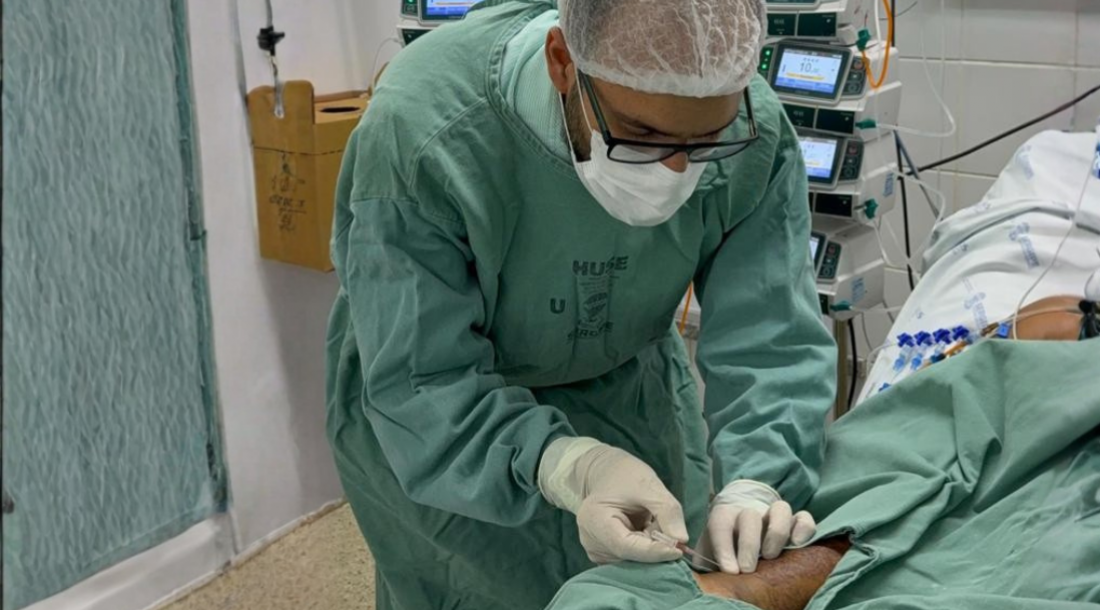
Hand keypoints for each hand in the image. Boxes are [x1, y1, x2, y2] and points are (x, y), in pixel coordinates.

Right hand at [539, 437, 688, 563]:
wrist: (607, 474)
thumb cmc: (625, 476)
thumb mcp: (649, 485)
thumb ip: (667, 510)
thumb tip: (681, 541)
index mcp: (594, 520)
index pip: (626, 546)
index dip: (654, 551)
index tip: (679, 550)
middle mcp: (591, 541)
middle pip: (630, 557)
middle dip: (655, 547)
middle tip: (665, 525)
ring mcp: (596, 551)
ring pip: (633, 561)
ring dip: (651, 548)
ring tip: (649, 522)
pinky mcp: (605, 555)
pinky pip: (631, 559)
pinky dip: (645, 550)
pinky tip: (644, 530)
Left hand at [697, 480, 815, 573]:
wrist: (740, 532)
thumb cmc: (723, 549)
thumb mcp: (708, 553)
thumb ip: (704, 563)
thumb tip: (703, 581)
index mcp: (723, 517)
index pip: (720, 525)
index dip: (724, 548)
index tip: (730, 571)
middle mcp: (749, 511)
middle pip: (750, 517)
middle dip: (748, 544)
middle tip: (748, 569)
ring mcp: (772, 514)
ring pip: (779, 510)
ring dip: (776, 533)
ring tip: (771, 556)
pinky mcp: (793, 521)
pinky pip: (803, 517)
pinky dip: (804, 529)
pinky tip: (798, 545)